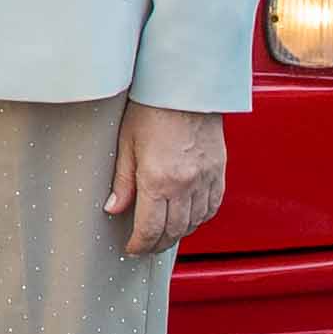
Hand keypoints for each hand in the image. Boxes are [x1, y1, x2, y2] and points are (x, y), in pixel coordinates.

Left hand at [107, 101, 230, 258]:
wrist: (186, 85)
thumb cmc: (153, 107)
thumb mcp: (127, 143)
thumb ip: (122, 181)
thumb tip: (113, 208)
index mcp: (158, 179)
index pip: (150, 228)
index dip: (139, 244)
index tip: (132, 248)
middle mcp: (185, 184)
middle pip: (173, 231)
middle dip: (157, 244)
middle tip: (146, 246)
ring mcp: (205, 178)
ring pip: (195, 222)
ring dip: (179, 233)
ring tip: (165, 234)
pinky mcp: (219, 171)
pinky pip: (212, 206)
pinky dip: (200, 218)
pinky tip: (189, 217)